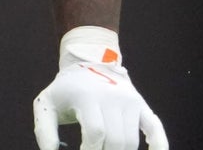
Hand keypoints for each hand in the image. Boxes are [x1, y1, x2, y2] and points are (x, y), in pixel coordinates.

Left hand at [33, 27, 167, 149]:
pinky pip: (155, 129)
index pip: (96, 132)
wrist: (87, 62)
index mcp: (88, 96)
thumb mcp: (46, 103)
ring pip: (131, 141)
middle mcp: (112, 97)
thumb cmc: (65, 89)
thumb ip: (44, 130)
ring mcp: (130, 101)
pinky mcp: (141, 105)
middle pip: (116, 140)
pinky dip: (158, 146)